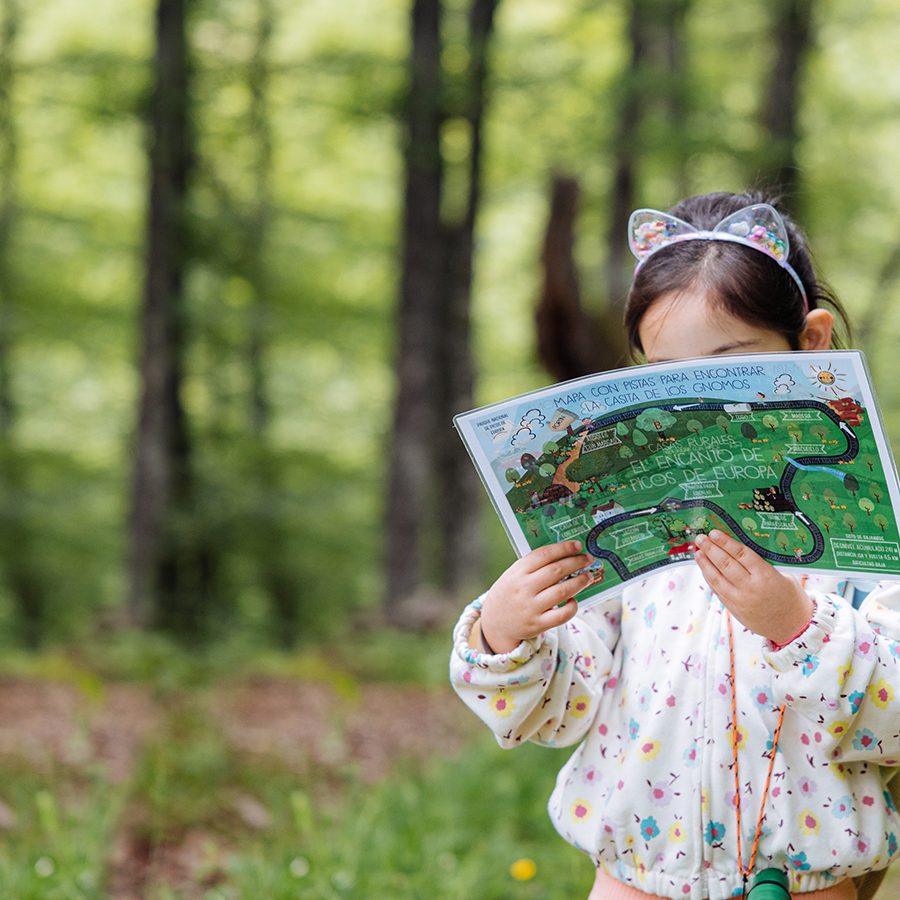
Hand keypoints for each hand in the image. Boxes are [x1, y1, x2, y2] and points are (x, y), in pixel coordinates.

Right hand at [478, 541, 596, 653]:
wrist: (495, 623)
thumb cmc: (508, 594)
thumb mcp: (512, 575)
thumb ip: (532, 566)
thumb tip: (563, 555)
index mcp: (517, 572)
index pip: (544, 554)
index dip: (563, 548)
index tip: (577, 545)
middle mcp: (524, 588)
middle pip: (556, 570)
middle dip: (576, 562)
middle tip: (588, 559)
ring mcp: (531, 607)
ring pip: (562, 591)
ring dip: (580, 582)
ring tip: (588, 577)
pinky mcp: (538, 624)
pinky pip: (562, 615)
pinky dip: (572, 606)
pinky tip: (574, 600)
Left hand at [693, 530, 813, 644]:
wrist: (793, 627)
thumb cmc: (790, 597)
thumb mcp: (783, 576)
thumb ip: (762, 564)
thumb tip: (739, 548)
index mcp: (766, 576)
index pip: (741, 554)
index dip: (725, 542)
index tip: (714, 533)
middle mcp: (751, 588)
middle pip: (725, 564)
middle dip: (711, 549)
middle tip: (700, 538)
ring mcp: (740, 600)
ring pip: (717, 578)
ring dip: (705, 564)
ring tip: (698, 552)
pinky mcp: (734, 609)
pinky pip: (718, 590)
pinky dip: (709, 578)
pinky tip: (705, 569)